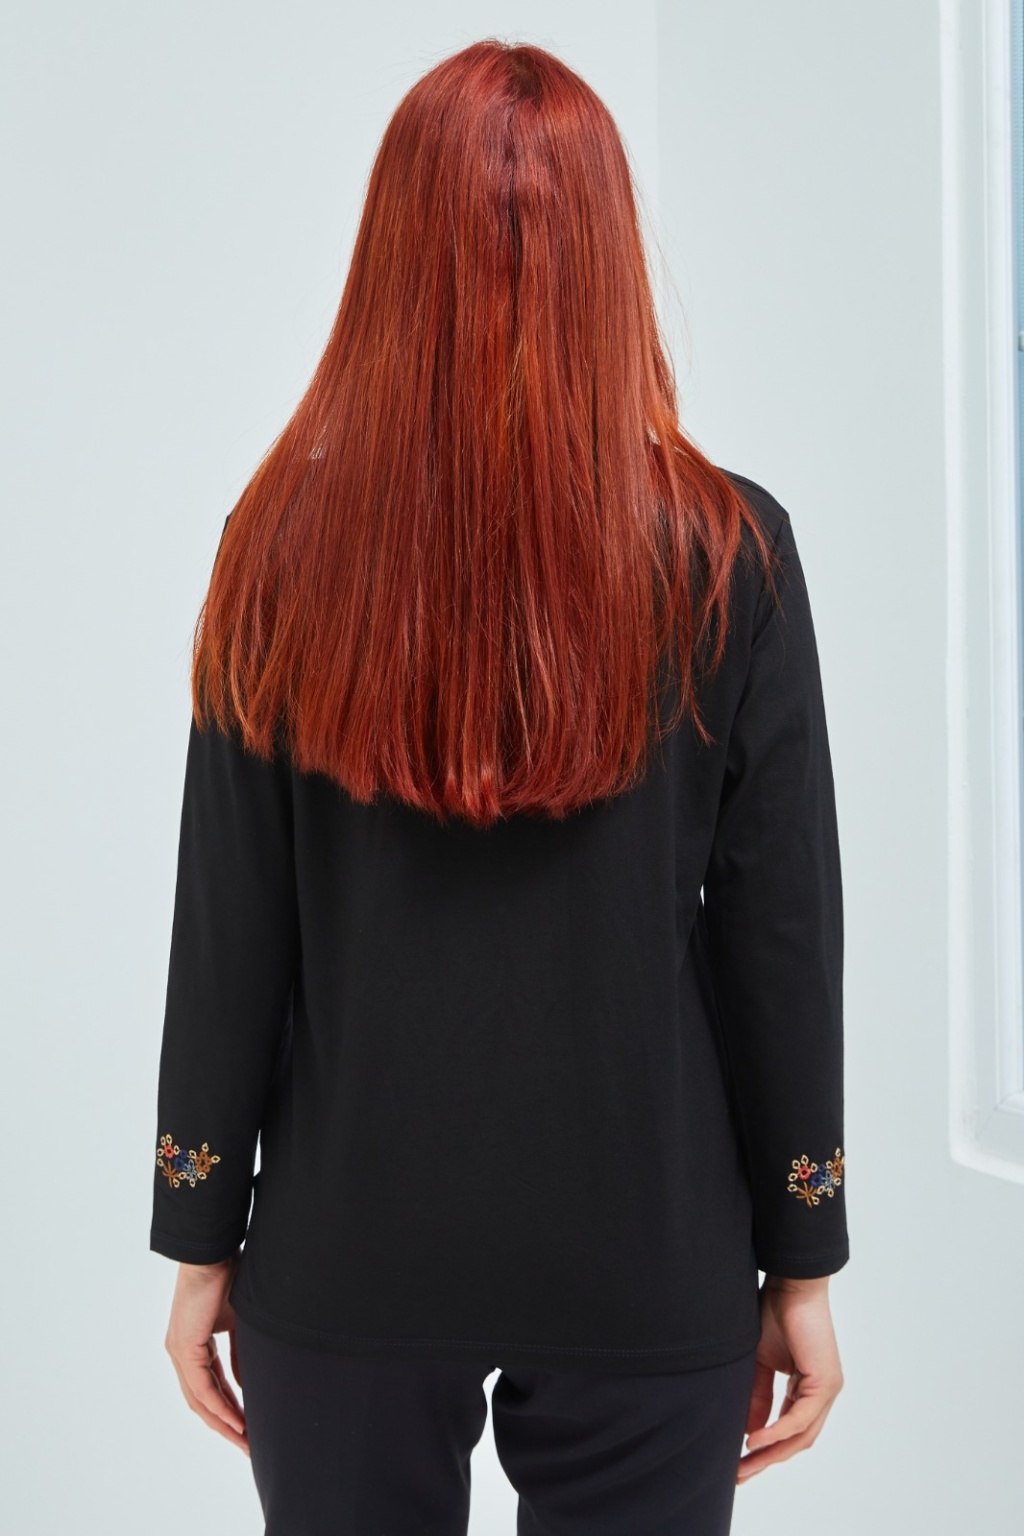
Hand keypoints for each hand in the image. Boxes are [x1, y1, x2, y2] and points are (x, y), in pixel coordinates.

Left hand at [163, 1250, 248, 1454]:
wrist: (213, 1255)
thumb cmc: (228, 1278)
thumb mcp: (239, 1323)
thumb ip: (240, 1354)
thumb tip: (246, 1385)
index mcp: (193, 1346)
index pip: (210, 1389)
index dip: (229, 1410)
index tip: (249, 1428)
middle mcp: (181, 1354)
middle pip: (202, 1403)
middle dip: (226, 1427)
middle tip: (248, 1447)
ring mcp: (180, 1353)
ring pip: (200, 1401)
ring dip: (223, 1424)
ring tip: (245, 1441)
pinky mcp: (184, 1349)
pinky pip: (203, 1389)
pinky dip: (220, 1407)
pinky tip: (237, 1421)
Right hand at [736, 1274, 844, 1483]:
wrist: (790, 1284)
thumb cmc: (775, 1314)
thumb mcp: (759, 1363)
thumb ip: (757, 1396)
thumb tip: (750, 1432)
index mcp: (808, 1389)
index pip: (789, 1431)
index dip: (765, 1450)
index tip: (739, 1462)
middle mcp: (822, 1394)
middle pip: (797, 1441)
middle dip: (766, 1460)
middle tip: (739, 1474)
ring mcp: (827, 1390)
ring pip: (801, 1436)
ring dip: (771, 1453)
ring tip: (744, 1464)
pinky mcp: (825, 1383)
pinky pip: (800, 1419)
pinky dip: (777, 1432)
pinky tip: (755, 1440)